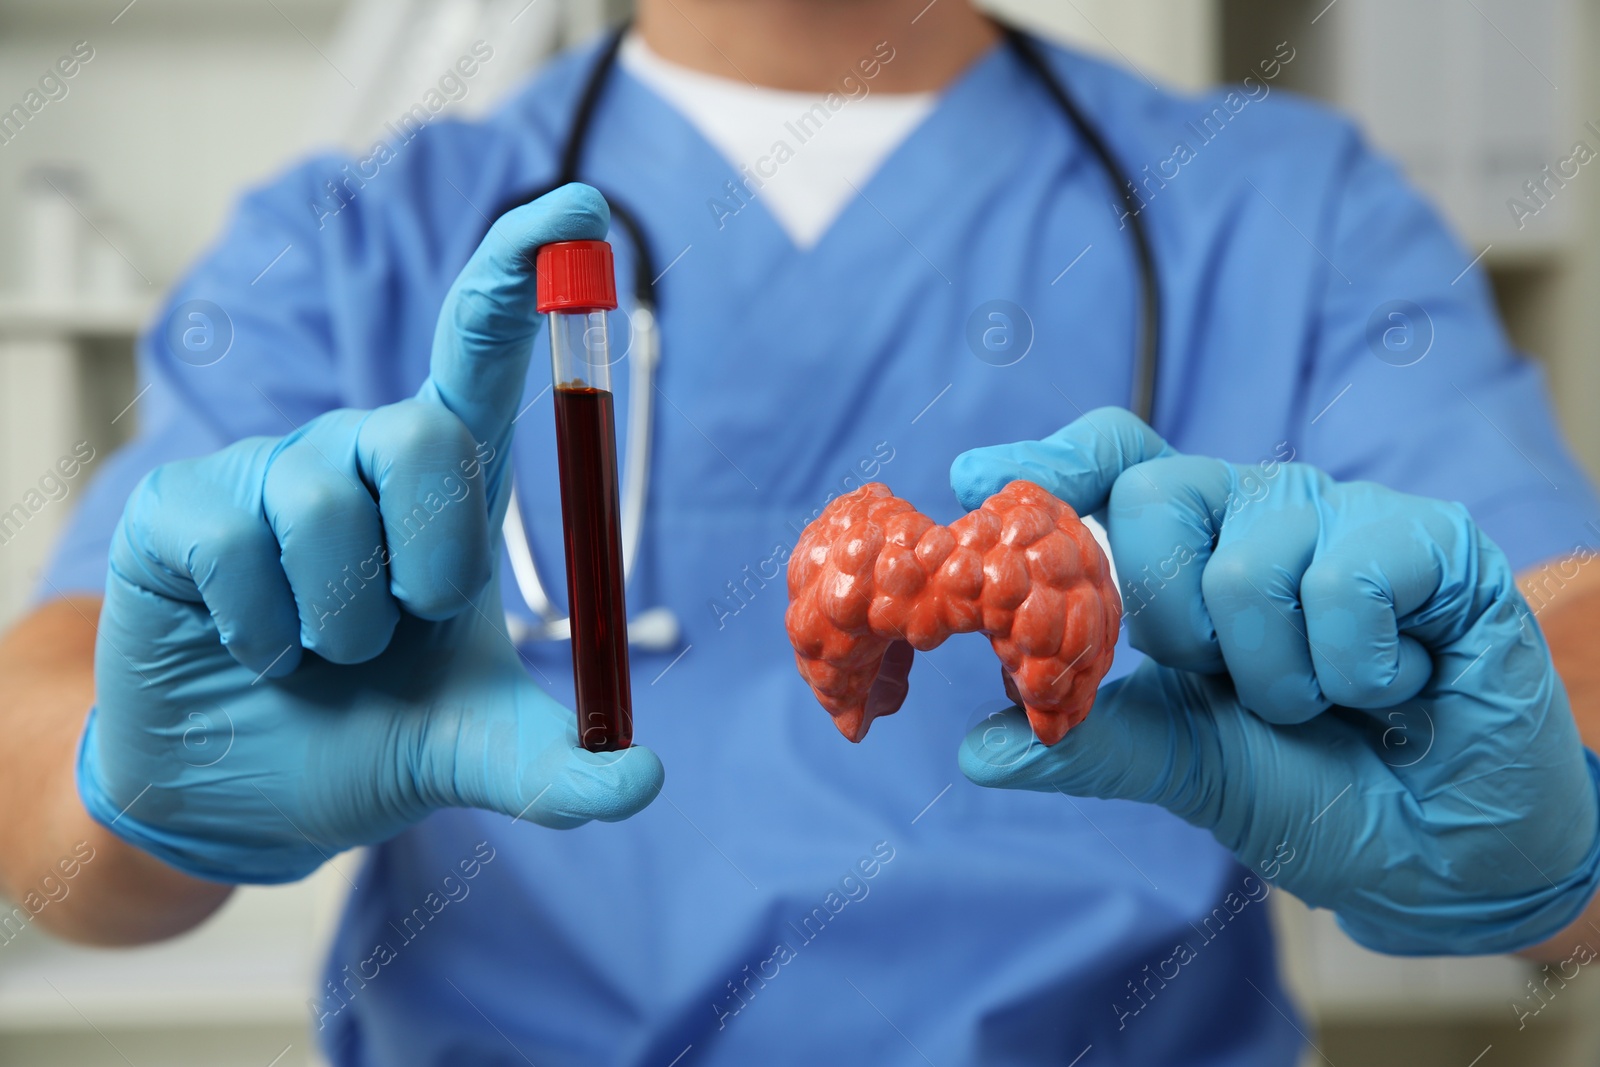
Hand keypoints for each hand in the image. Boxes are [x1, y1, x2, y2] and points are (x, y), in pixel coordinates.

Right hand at [78, 184, 662, 884]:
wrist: (248, 791)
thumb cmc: (371, 734)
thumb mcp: (478, 752)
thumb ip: (560, 766)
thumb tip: (643, 785)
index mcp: (445, 486)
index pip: (483, 353)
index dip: (521, 273)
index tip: (577, 205)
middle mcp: (360, 454)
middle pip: (424, 433)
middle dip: (431, 558)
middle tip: (403, 625)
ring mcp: (268, 472)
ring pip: (325, 501)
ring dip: (340, 617)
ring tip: (323, 652)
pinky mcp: (181, 505)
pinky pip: (237, 542)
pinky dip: (263, 629)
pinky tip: (255, 649)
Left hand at [949, 408, 1599, 954]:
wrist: (1442, 850)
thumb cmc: (1311, 785)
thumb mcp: (1187, 765)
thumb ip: (1093, 744)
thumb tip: (978, 750)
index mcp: (1190, 546)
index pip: (1112, 463)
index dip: (1048, 462)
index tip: (974, 482)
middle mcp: (1255, 510)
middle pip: (1151, 497)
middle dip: (1172, 623)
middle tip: (1231, 680)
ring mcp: (1339, 516)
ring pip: (1244, 567)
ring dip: (1278, 679)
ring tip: (1328, 700)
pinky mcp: (1428, 537)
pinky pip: (1344, 586)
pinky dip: (1357, 672)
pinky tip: (1393, 686)